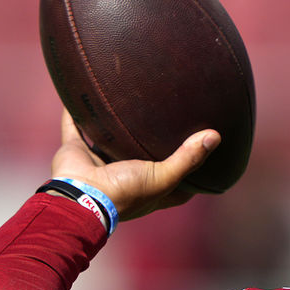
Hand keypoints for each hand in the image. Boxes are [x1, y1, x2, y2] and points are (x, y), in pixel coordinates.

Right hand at [50, 110, 219, 220]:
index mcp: (147, 187)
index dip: (189, 168)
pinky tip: (81, 92)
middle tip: (166, 115)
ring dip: (112, 125)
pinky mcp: (76, 151)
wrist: (81, 197)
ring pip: (107, 139)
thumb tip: (215, 136)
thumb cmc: (126, 192)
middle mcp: (124, 175)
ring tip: (126, 101)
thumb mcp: (164, 177)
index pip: (175, 179)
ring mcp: (99, 162)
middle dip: (149, 141)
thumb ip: (188, 158)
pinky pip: (74, 126)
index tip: (201, 148)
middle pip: (140, 155)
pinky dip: (74, 113)